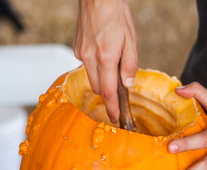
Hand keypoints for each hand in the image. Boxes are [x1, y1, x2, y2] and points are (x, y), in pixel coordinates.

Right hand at [73, 0, 137, 122]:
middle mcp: (90, 58)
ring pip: (91, 78)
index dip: (111, 107)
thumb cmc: (116, 14)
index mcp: (106, 57)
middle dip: (108, 94)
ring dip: (101, 80)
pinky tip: (103, 55)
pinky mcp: (76, 48)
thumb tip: (128, 83)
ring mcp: (81, 53)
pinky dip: (95, 67)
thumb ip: (130, 64)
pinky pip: (86, 65)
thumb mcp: (131, 39)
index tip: (114, 118)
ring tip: (112, 68)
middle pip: (98, 88)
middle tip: (119, 94)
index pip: (109, 91)